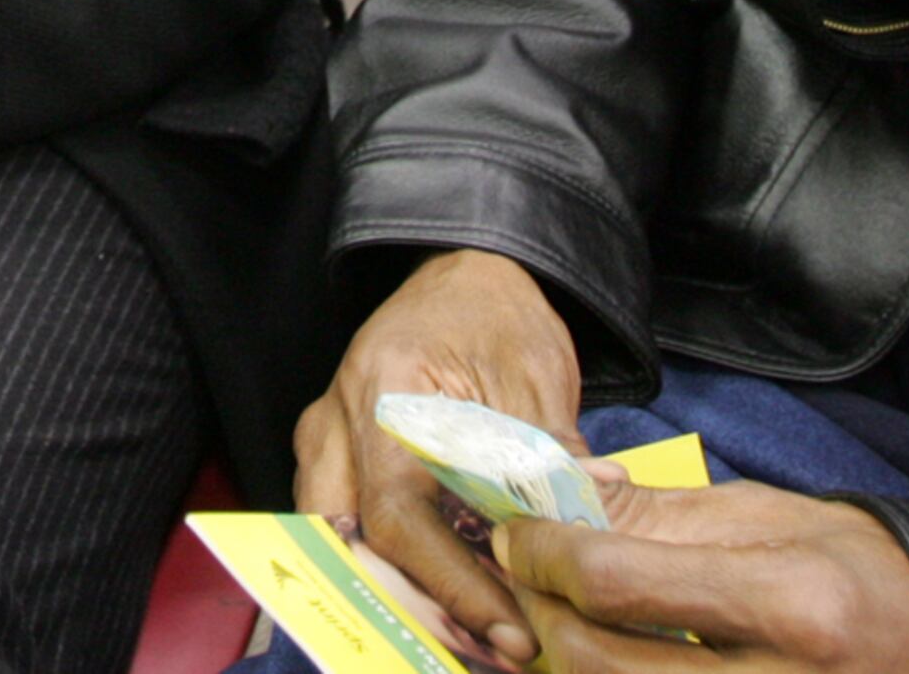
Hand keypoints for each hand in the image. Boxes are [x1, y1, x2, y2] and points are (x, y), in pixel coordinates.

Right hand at [294, 249, 586, 670]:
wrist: (463, 272)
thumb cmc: (497, 316)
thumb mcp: (533, 375)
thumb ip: (546, 453)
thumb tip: (583, 525)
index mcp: (383, 389)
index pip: (400, 514)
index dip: (451, 583)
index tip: (510, 629)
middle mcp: (335, 419)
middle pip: (352, 543)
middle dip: (419, 608)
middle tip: (496, 650)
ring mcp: (325, 438)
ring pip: (338, 544)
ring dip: (401, 595)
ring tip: (478, 638)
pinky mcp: (336, 457)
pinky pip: (349, 530)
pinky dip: (394, 571)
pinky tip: (453, 603)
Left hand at [493, 483, 908, 670]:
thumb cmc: (845, 568)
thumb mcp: (762, 517)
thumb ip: (656, 515)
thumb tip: (557, 498)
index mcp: (788, 606)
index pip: (618, 585)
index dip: (546, 555)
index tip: (519, 534)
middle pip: (599, 662)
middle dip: (539, 612)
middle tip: (523, 574)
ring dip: (559, 659)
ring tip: (551, 616)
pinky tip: (597, 652)